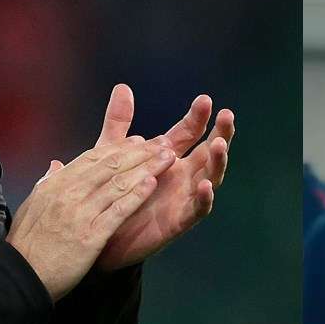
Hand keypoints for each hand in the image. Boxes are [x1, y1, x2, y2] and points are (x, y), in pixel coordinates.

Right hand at [6, 133, 173, 300]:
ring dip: (146, 167)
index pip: (92, 158)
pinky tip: (152, 183)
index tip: (138, 140)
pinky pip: (118, 210)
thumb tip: (55, 166)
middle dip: (140, 152)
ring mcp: (80, 213)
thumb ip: (46, 183)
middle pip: (110, 165)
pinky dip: (136, 194)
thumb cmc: (26, 245)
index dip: (119, 147)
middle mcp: (69, 193)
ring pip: (118, 183)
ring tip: (168, 158)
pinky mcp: (91, 235)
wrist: (21, 277)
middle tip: (162, 143)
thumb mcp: (32, 206)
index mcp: (55, 184)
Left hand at [88, 84, 233, 270]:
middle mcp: (181, 176)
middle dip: (221, 134)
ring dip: (218, 162)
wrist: (97, 236)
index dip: (198, 117)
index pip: (189, 133)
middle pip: (209, 152)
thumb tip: (123, 87)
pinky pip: (197, 210)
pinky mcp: (177, 222)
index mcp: (168, 158)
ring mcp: (183, 199)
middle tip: (227, 116)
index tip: (204, 100)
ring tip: (220, 145)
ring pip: (210, 178)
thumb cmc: (110, 195)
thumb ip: (119, 122)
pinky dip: (204, 199)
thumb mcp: (111, 153)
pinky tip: (206, 186)